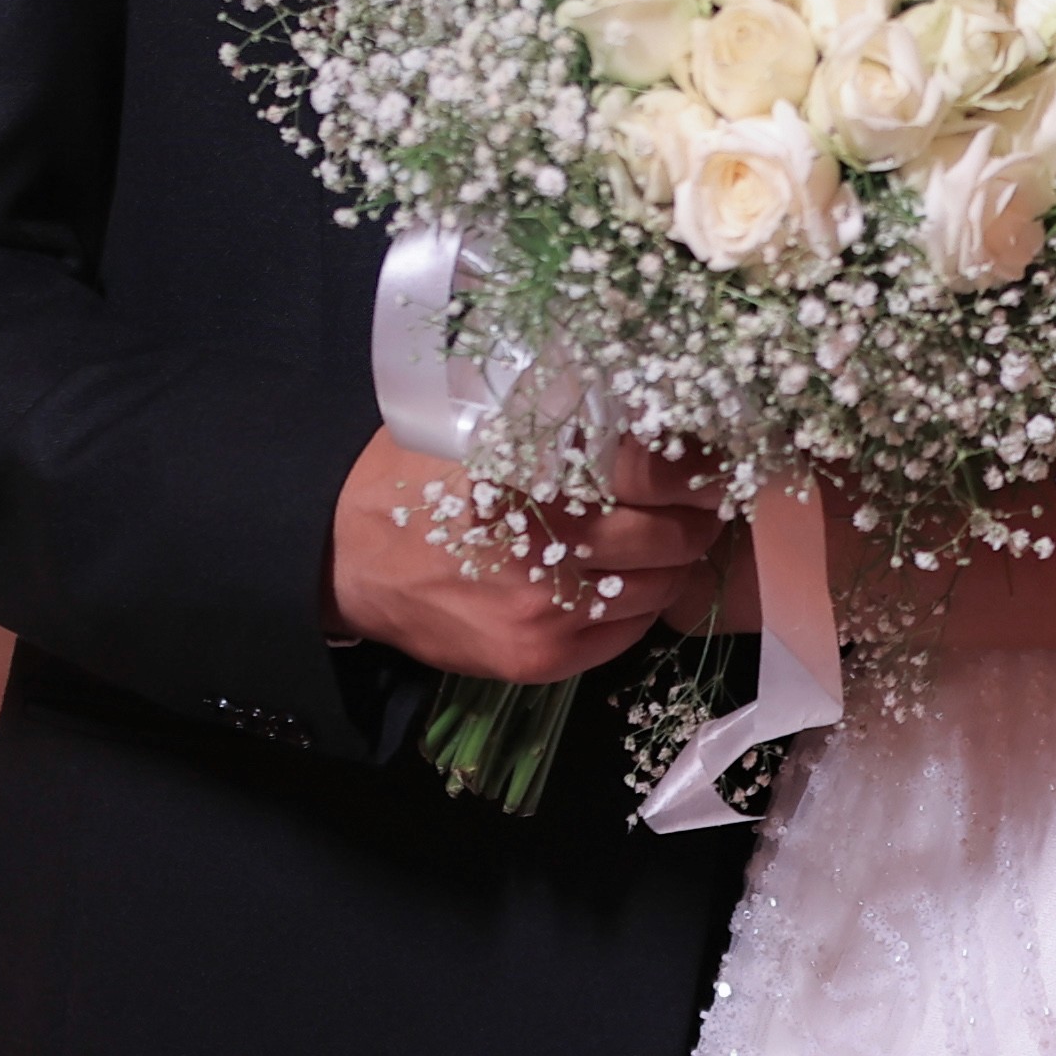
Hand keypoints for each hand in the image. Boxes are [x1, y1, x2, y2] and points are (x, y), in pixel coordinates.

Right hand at [325, 427, 723, 686]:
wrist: (348, 560)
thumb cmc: (418, 477)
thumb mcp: (480, 422)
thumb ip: (558, 415)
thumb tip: (647, 399)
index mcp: (534, 470)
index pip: (657, 469)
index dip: (695, 465)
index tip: (707, 458)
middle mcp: (547, 543)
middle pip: (672, 536)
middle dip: (695, 518)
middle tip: (698, 501)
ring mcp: (545, 609)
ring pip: (659, 589)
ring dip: (671, 565)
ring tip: (664, 540)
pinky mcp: (538, 657)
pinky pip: (627, 633)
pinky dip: (638, 606)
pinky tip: (621, 581)